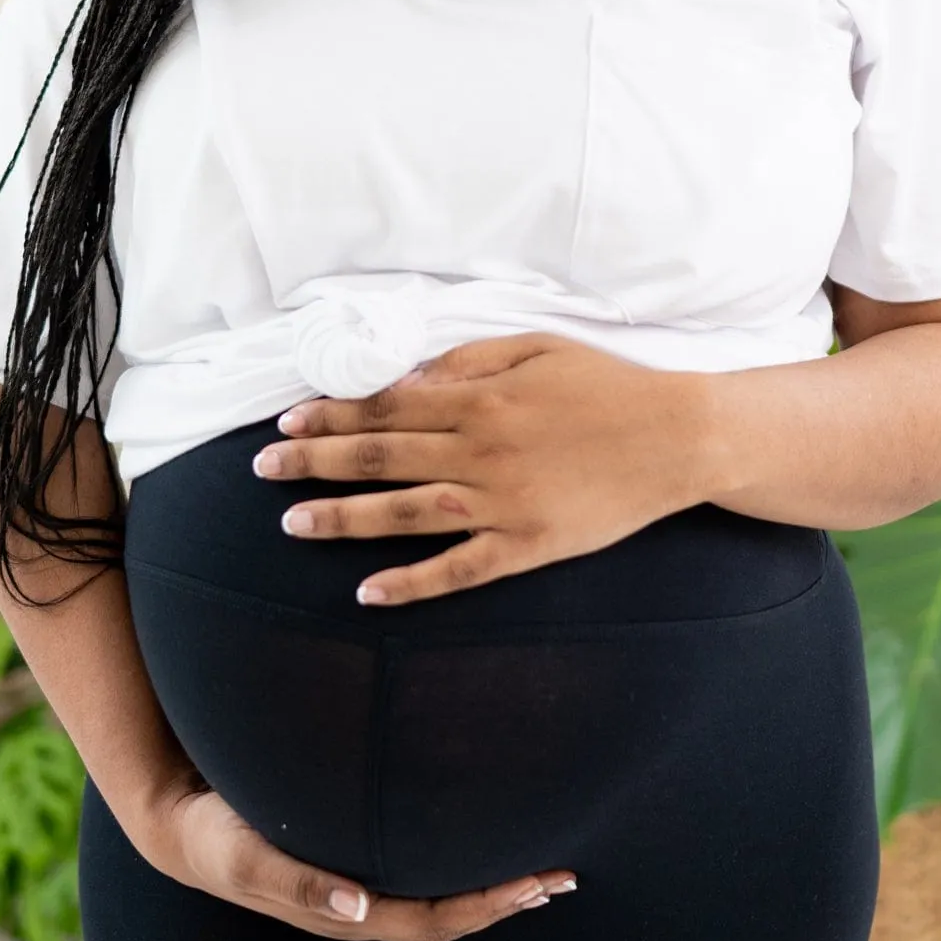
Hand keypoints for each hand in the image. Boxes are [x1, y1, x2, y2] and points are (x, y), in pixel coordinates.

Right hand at [124, 764, 576, 940]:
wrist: (183, 826)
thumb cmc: (220, 835)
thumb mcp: (250, 857)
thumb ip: (300, 883)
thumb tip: (357, 910)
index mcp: (346, 911)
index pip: (432, 919)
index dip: (485, 906)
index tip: (533, 884)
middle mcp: (360, 907)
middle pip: (448, 916)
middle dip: (506, 899)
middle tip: (562, 875)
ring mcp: (357, 888)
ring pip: (437, 898)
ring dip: (490, 887)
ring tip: (540, 869)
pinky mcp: (350, 862)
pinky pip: (416, 873)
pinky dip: (456, 863)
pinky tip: (476, 840)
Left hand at [253, 333, 713, 604]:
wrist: (678, 437)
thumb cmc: (607, 385)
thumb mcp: (535, 347)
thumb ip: (466, 361)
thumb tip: (404, 381)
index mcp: (480, 399)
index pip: (386, 408)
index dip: (332, 415)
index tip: (286, 421)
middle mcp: (480, 451)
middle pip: (381, 459)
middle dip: (314, 463)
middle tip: (263, 469)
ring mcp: (502, 504)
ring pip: (404, 514)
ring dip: (343, 519)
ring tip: (291, 525)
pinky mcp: (527, 547)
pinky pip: (458, 570)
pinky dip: (411, 583)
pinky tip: (367, 593)